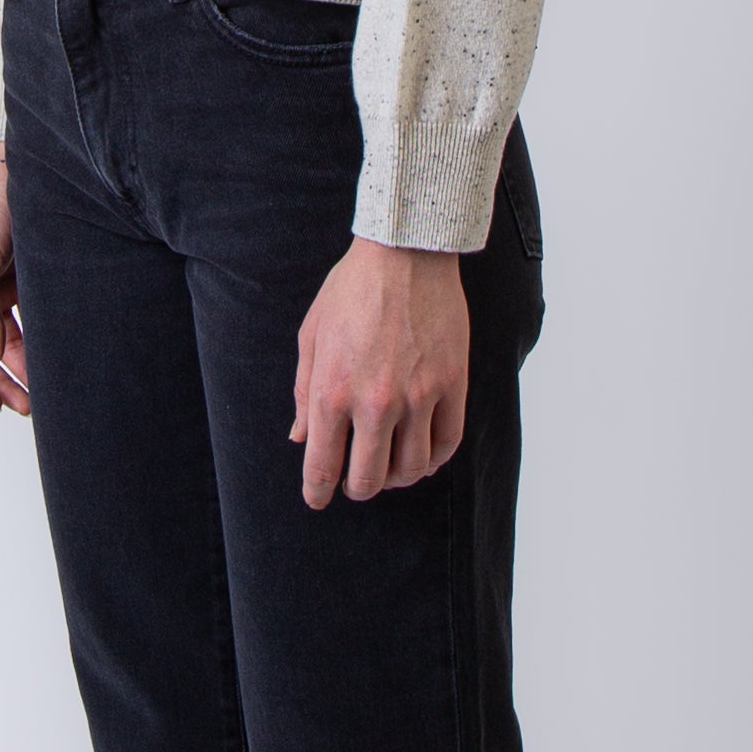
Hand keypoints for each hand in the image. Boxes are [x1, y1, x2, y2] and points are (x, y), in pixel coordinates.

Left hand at [290, 236, 468, 509]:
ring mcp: (418, 396)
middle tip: (356, 480)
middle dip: (357, 488)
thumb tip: (300, 439)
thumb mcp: (312, 334)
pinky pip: (447, 444)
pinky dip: (433, 460)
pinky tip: (422, 455)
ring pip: (410, 470)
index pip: (322, 467)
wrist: (405, 252)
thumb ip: (302, 391)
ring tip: (390, 467)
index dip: (317, 492)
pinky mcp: (452, 385)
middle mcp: (375, 402)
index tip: (318, 499)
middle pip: (368, 480)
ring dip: (397, 478)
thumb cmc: (352, 289)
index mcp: (332, 390)